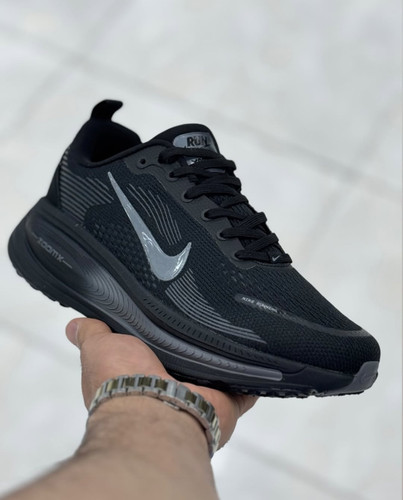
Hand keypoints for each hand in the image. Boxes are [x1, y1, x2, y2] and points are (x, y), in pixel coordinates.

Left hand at [66, 318, 257, 448]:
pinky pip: (246, 387)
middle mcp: (174, 389)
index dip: (161, 340)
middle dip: (194, 345)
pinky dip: (251, 377)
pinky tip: (255, 356)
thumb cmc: (123, 383)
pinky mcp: (228, 402)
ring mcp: (202, 397)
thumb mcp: (99, 349)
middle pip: (190, 362)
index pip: (157, 354)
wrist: (156, 411)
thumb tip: (74, 325)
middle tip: (202, 316)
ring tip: (229, 326)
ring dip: (221, 358)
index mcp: (145, 378)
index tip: (166, 319)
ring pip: (218, 372)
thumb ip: (92, 334)